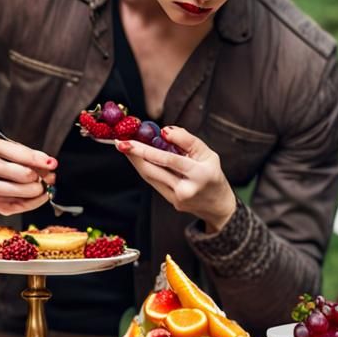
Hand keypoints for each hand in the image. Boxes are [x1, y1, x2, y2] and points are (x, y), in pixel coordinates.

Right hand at [0, 138, 55, 215]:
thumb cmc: (10, 161)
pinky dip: (29, 203)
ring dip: (29, 191)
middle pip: (9, 170)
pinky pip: (10, 206)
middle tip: (46, 178)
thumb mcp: (22, 153)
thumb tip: (51, 164)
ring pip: (4, 189)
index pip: (14, 151)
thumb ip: (36, 158)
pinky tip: (38, 198)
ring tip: (41, 188)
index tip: (50, 164)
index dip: (35, 159)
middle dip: (32, 176)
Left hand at [116, 126, 236, 231]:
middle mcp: (186, 189)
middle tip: (120, 142)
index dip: (152, 149)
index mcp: (200, 175)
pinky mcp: (171, 202)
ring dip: (135, 160)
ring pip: (150, 176)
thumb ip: (187, 141)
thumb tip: (164, 131)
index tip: (137, 137)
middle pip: (154, 169)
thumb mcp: (207, 154)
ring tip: (124, 146)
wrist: (217, 205)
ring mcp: (177, 198)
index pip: (171, 160)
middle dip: (136, 154)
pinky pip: (154, 181)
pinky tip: (137, 157)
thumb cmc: (212, 174)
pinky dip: (144, 167)